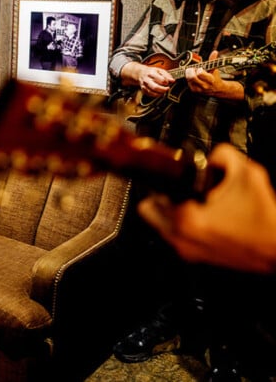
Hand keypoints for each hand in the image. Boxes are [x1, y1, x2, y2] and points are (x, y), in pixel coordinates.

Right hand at [134, 63, 173, 96]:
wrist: (140, 73)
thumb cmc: (151, 72)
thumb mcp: (160, 70)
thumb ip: (167, 75)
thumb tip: (172, 80)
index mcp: (152, 73)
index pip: (161, 80)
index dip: (166, 82)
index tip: (168, 82)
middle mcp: (147, 80)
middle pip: (155, 87)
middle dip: (163, 89)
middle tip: (167, 89)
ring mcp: (144, 85)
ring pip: (151, 92)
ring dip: (159, 93)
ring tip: (163, 92)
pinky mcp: (143, 90)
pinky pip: (149, 94)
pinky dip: (155, 95)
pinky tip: (159, 94)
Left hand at [138, 144, 275, 273]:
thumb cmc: (266, 219)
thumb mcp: (248, 174)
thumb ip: (224, 155)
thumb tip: (212, 154)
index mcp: (187, 219)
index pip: (150, 197)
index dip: (162, 181)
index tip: (173, 177)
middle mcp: (181, 239)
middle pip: (149, 211)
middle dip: (163, 197)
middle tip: (182, 189)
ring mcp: (187, 251)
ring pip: (161, 225)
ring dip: (172, 212)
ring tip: (197, 202)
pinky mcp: (197, 258)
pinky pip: (176, 236)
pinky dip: (184, 225)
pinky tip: (205, 216)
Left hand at [184, 50, 242, 98]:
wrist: (217, 89)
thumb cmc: (215, 77)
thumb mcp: (215, 69)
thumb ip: (213, 60)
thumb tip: (214, 52)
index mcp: (210, 80)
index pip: (199, 73)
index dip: (198, 69)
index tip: (200, 68)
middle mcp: (204, 85)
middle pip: (192, 77)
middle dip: (191, 71)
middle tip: (193, 68)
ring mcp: (198, 89)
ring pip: (188, 79)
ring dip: (189, 74)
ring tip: (193, 72)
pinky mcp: (194, 90)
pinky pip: (188, 82)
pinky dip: (189, 78)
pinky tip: (193, 77)